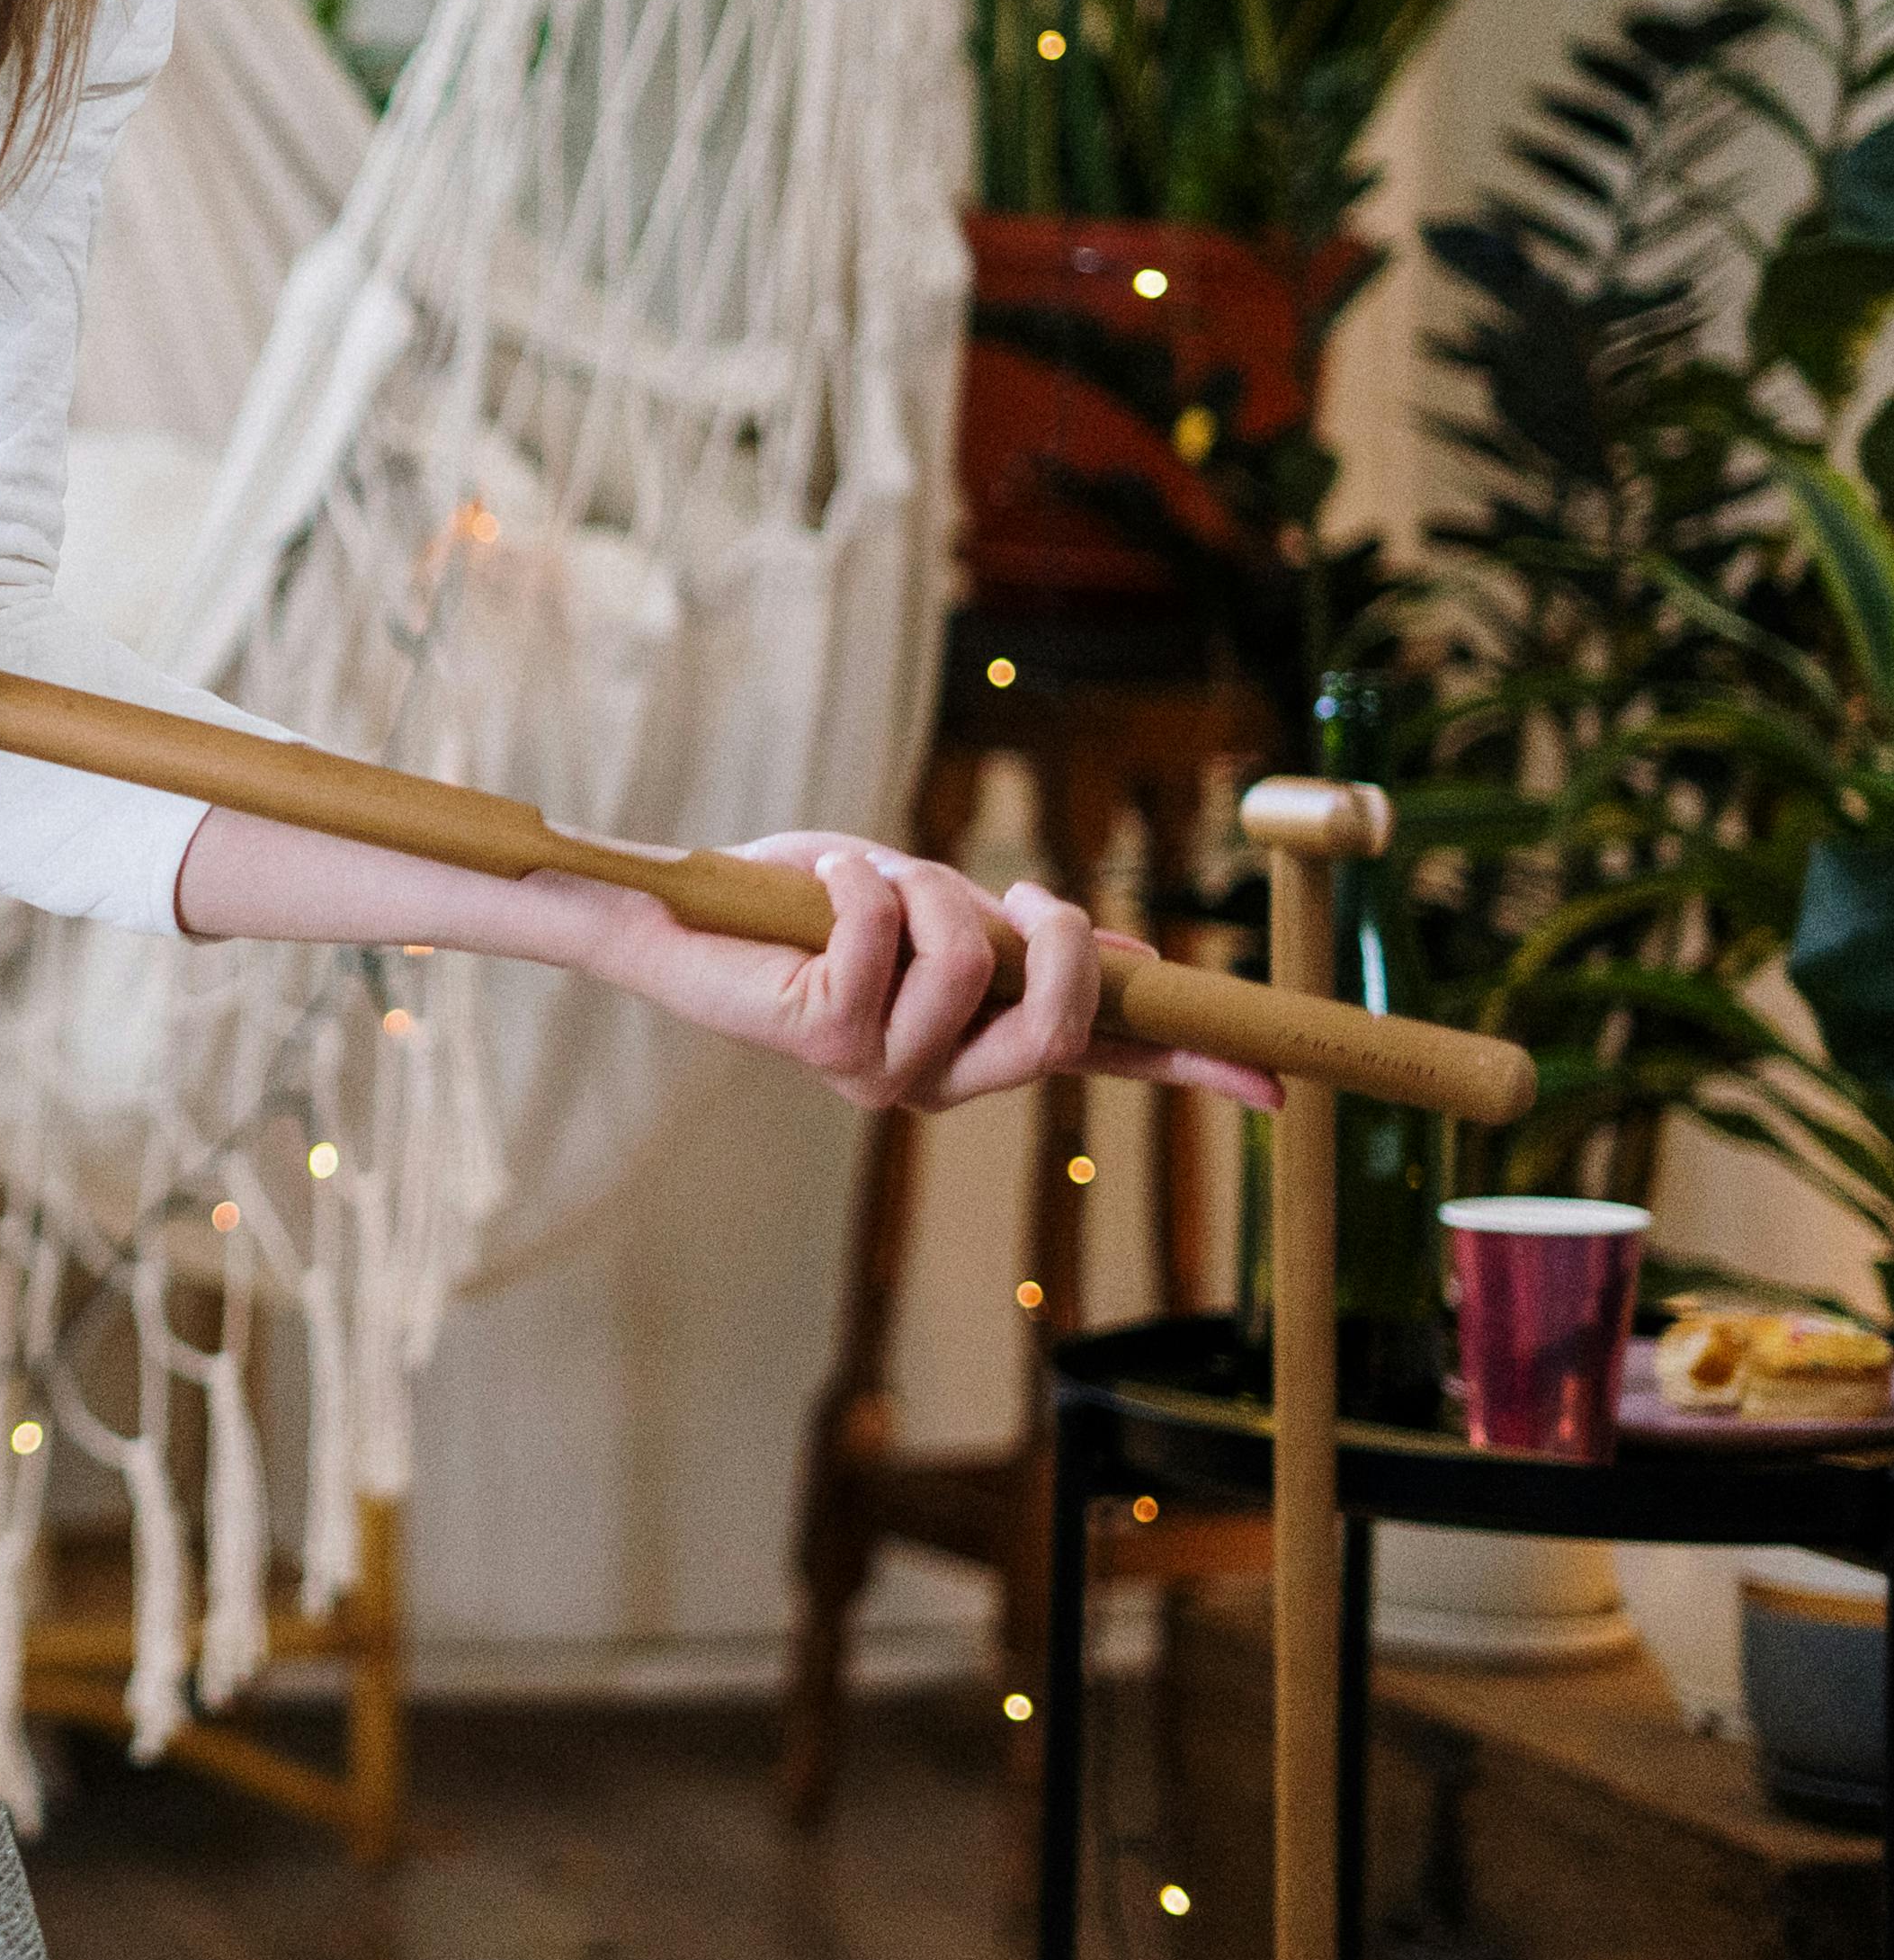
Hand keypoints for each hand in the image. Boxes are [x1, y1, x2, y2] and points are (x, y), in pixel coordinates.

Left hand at [572, 834, 1279, 1113]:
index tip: (1273, 1079)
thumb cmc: (809, 904)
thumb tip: (1130, 971)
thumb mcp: (939, 908)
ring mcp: (883, 1070)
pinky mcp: (823, 1040)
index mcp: (982, 1042)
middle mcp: (941, 1076)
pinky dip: (863, 884)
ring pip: (972, 967)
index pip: (1105, 1061)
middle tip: (1021, 894)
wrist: (686, 910)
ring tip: (872, 880)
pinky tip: (825, 883)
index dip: (1190, 1067)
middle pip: (1060, 1031)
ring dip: (930, 892)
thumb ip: (1020, 944)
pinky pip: (885, 941)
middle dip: (1064, 942)